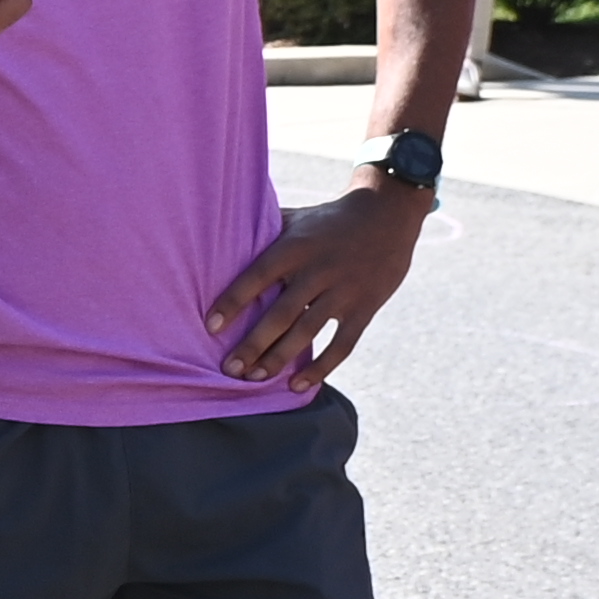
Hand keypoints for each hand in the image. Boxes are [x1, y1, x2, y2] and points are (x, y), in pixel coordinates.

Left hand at [206, 188, 426, 390]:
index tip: (211, 327)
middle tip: (229, 368)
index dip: (233, 302)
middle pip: (281, 313)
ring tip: (254, 378)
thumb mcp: (294, 219)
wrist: (387, 213)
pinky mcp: (364, 308)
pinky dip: (321, 368)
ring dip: (279, 358)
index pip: (257, 276)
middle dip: (253, 344)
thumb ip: (261, 233)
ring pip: (307, 332)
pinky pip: (342, 345)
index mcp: (294, 246)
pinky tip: (298, 385)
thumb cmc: (327, 220)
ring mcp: (343, 290)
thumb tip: (217, 243)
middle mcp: (318, 269)